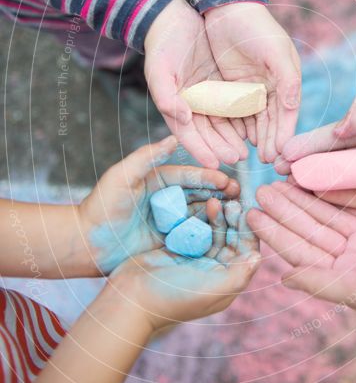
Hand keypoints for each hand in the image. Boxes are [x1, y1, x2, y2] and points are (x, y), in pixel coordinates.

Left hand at [78, 136, 239, 273]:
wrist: (86, 245)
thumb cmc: (101, 208)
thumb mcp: (122, 176)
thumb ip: (147, 156)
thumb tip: (174, 137)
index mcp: (159, 180)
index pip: (190, 176)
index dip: (210, 178)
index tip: (228, 180)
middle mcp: (168, 199)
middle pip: (201, 194)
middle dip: (222, 195)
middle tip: (241, 198)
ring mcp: (170, 221)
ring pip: (202, 215)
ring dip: (220, 215)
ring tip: (238, 216)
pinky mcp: (170, 242)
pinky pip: (194, 236)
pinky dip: (210, 235)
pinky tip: (224, 237)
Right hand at [110, 197, 259, 330]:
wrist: (130, 298)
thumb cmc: (173, 297)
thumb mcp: (211, 289)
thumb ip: (238, 274)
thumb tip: (258, 257)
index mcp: (226, 282)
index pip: (246, 252)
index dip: (249, 232)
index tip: (247, 212)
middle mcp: (214, 271)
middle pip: (232, 239)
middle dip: (234, 220)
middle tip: (232, 202)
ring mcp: (196, 259)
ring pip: (215, 231)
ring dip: (218, 216)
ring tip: (216, 201)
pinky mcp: (179, 249)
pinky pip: (196, 228)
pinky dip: (201, 216)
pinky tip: (203, 203)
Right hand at [144, 0, 248, 166]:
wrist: (173, 19)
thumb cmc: (162, 44)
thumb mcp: (159, 69)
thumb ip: (166, 96)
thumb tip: (184, 118)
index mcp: (173, 106)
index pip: (188, 134)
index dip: (201, 150)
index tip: (215, 163)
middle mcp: (188, 105)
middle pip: (207, 133)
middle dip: (221, 147)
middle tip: (238, 158)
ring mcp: (204, 95)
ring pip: (220, 122)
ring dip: (232, 137)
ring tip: (247, 149)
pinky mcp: (217, 85)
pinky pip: (230, 105)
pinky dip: (239, 117)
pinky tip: (252, 127)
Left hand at [204, 3, 300, 162]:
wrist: (226, 8)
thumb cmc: (256, 27)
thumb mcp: (275, 52)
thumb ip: (287, 79)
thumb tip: (294, 106)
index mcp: (286, 79)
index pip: (287, 113)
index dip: (284, 133)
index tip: (281, 152)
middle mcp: (271, 87)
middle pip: (271, 121)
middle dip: (270, 140)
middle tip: (268, 160)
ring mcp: (251, 88)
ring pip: (255, 120)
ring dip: (256, 137)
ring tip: (252, 155)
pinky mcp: (232, 87)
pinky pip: (236, 112)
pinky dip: (238, 126)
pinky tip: (237, 140)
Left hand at [247, 180, 355, 316]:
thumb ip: (322, 283)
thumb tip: (283, 279)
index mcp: (348, 280)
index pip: (302, 254)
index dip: (276, 235)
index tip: (252, 216)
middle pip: (311, 231)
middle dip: (285, 211)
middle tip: (259, 190)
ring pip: (328, 213)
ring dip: (304, 198)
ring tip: (278, 180)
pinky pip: (353, 199)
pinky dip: (332, 188)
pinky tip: (313, 175)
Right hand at [275, 78, 355, 209]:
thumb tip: (337, 130)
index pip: (339, 135)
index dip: (311, 143)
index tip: (284, 151)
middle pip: (338, 161)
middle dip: (308, 166)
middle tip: (277, 174)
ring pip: (348, 183)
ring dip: (319, 185)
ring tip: (289, 188)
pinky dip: (343, 200)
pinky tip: (319, 198)